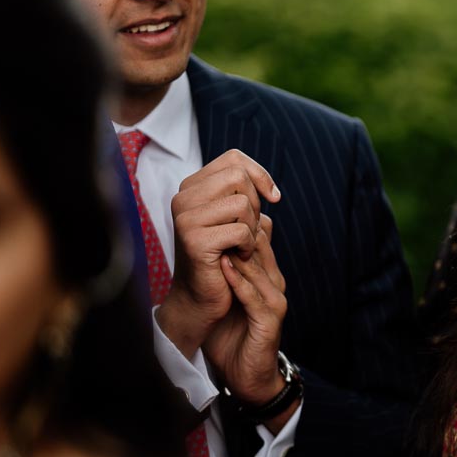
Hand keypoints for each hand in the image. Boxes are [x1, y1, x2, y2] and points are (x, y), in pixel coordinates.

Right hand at [155, 150, 280, 356]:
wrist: (202, 298)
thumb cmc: (224, 257)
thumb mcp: (236, 221)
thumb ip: (247, 198)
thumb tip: (271, 190)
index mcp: (192, 187)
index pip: (233, 159)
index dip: (260, 174)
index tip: (273, 197)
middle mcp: (183, 198)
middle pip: (238, 176)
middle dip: (255, 202)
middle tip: (249, 227)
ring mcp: (185, 218)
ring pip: (241, 203)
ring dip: (252, 226)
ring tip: (242, 243)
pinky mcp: (194, 240)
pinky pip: (241, 230)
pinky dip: (248, 245)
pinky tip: (238, 256)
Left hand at [206, 214, 291, 418]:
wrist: (246, 375)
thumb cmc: (230, 336)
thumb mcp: (223, 295)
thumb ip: (219, 269)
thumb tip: (198, 242)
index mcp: (264, 274)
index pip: (257, 236)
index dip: (238, 221)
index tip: (211, 208)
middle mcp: (273, 282)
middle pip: (260, 245)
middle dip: (238, 229)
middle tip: (214, 214)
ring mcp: (274, 301)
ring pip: (259, 267)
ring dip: (238, 251)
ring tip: (217, 234)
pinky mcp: (270, 321)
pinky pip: (255, 296)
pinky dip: (240, 281)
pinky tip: (224, 267)